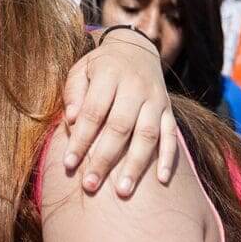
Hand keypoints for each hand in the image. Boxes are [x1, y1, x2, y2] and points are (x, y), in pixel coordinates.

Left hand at [62, 28, 177, 195]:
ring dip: (136, 165)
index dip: (81, 139)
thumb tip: (71, 121)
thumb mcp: (81, 70)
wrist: (136, 49)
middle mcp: (136, 87)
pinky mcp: (169, 110)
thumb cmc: (99, 67)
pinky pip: (172, 135)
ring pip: (147, 135)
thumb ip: (74, 93)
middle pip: (120, 127)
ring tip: (123, 192)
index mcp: (109, 74)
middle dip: (104, 159)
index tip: (69, 164)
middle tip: (90, 185)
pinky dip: (169, 158)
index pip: (94, 112)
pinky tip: (162, 180)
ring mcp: (156, 99)